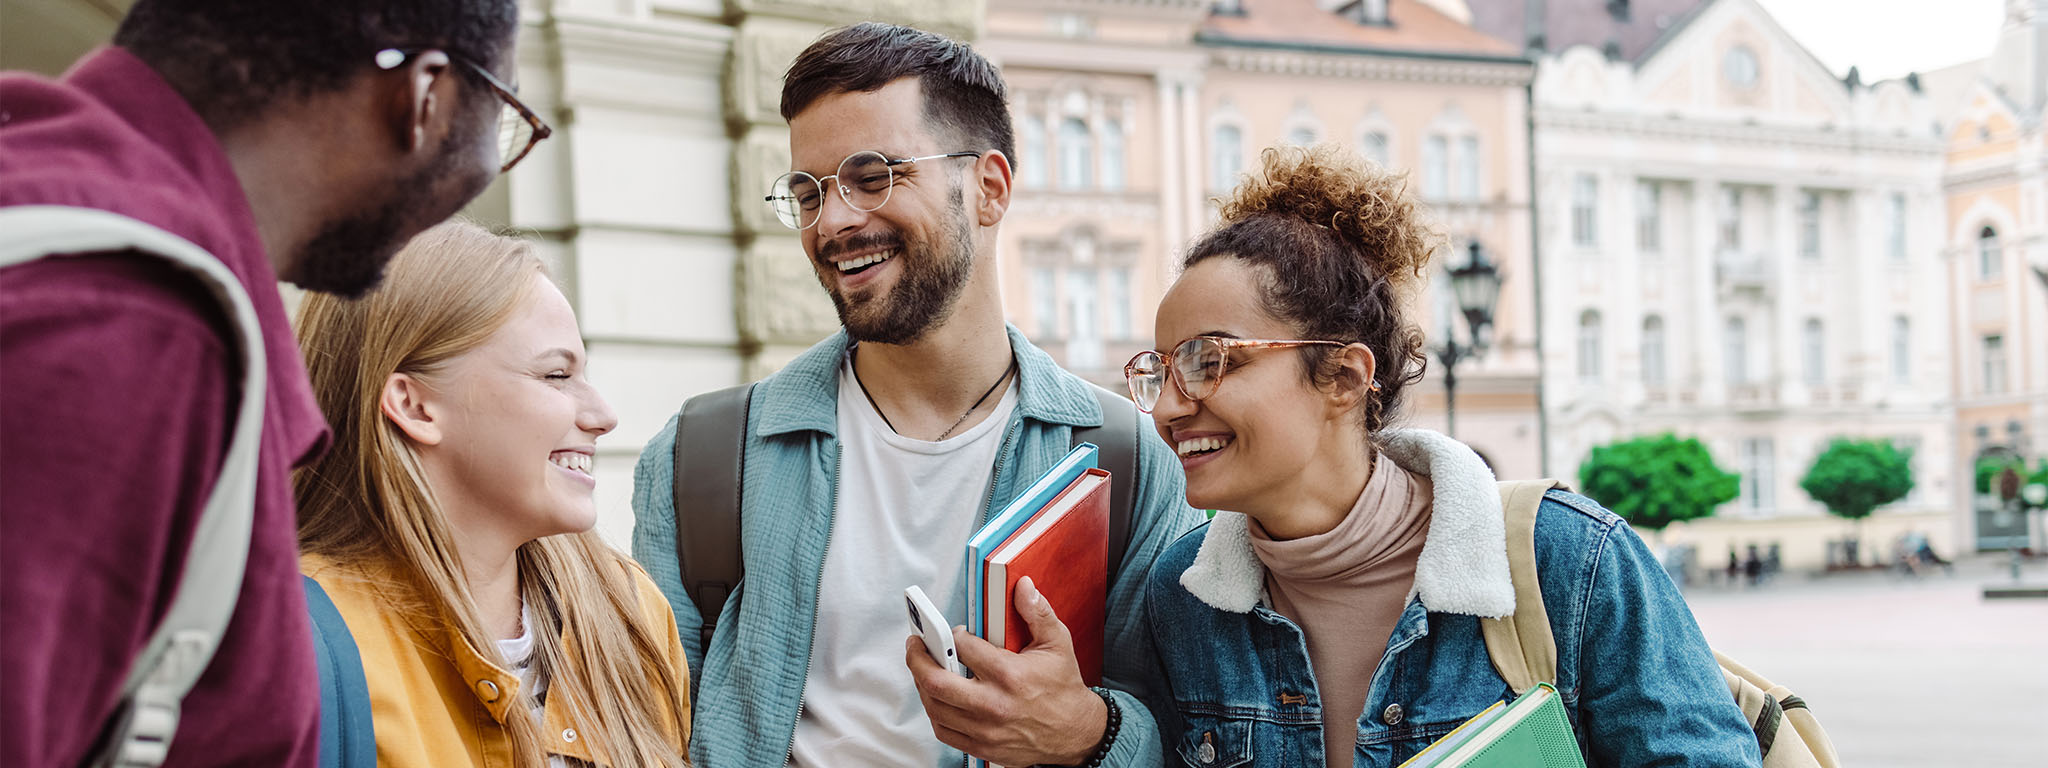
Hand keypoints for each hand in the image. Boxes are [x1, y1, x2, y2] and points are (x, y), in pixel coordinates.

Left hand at [905, 576, 1106, 766]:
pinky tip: (936, 697)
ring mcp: (986, 730)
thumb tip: (1023, 586)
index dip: (953, 635)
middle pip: (936, 682)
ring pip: (935, 707)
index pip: (963, 648)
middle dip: (918, 659)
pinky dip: (934, 712)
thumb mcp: (1057, 643)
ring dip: (922, 685)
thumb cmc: (1063, 687)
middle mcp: (993, 704)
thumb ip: (1037, 612)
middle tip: (916, 645)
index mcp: (1009, 675)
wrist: (1077, 733)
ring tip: (923, 669)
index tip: (955, 632)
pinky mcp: (983, 748)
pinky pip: (944, 731)